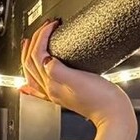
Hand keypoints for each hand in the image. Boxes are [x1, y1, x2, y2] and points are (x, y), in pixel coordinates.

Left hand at [20, 22, 134, 126]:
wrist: (113, 114)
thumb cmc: (101, 99)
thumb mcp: (79, 80)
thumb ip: (59, 70)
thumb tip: (45, 59)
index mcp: (52, 84)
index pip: (37, 55)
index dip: (41, 37)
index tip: (51, 25)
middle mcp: (51, 89)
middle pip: (31, 63)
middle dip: (34, 42)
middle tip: (42, 28)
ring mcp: (57, 93)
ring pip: (33, 73)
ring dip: (29, 55)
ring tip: (31, 43)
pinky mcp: (65, 94)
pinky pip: (40, 90)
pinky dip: (30, 85)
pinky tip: (26, 86)